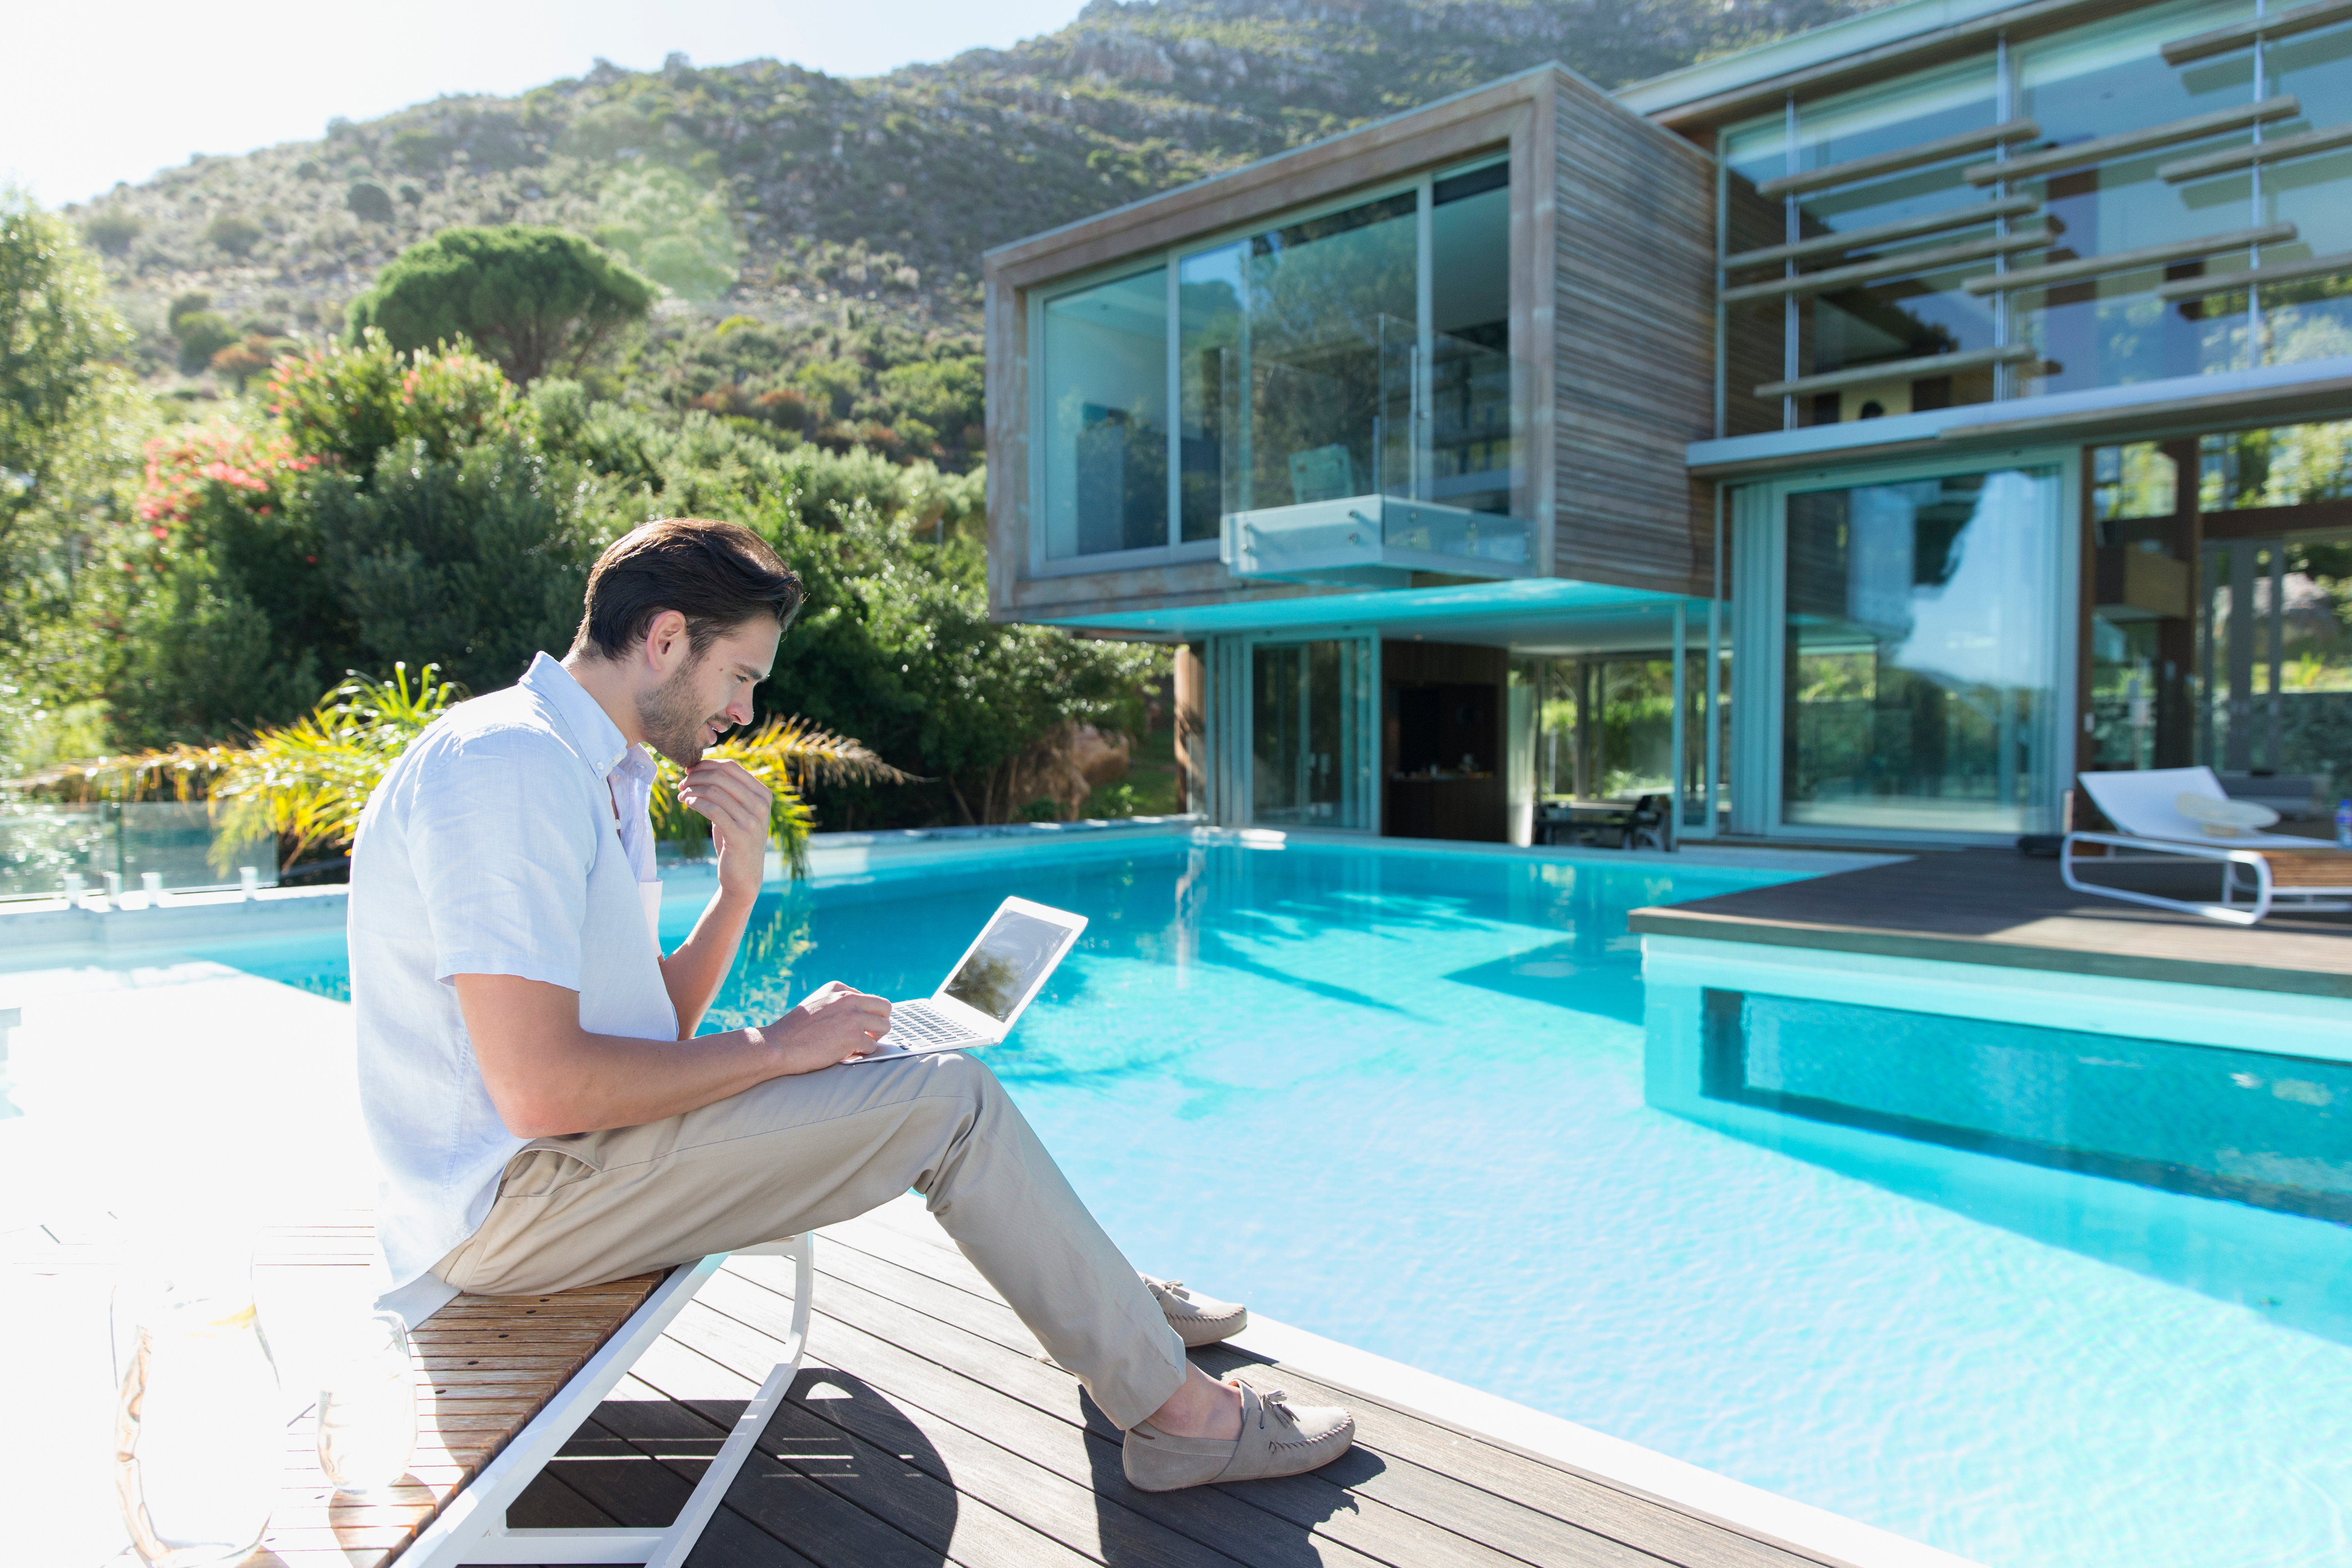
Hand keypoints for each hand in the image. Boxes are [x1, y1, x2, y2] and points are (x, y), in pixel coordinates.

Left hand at [678, 758, 770, 898]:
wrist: (743, 875)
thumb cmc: (735, 840)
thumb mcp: (737, 811)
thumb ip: (727, 791)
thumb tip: (699, 767)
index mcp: (763, 794)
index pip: (731, 767)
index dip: (707, 764)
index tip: (689, 770)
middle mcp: (761, 804)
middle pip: (721, 776)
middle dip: (696, 776)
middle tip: (682, 783)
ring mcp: (752, 820)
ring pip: (714, 791)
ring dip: (692, 790)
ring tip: (681, 795)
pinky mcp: (739, 834)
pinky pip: (712, 809)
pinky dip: (695, 802)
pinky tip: (687, 803)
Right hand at [762, 981, 892, 1073]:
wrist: (778, 1046)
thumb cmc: (795, 1031)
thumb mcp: (817, 1005)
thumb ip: (838, 1005)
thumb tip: (863, 1015)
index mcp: (838, 988)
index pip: (869, 999)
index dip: (866, 1016)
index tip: (854, 1027)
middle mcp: (848, 998)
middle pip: (885, 1008)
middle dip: (879, 1023)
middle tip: (867, 1036)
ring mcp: (852, 1016)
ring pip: (885, 1026)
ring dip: (874, 1039)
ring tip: (858, 1046)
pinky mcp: (853, 1036)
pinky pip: (873, 1046)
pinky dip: (863, 1053)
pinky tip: (848, 1054)